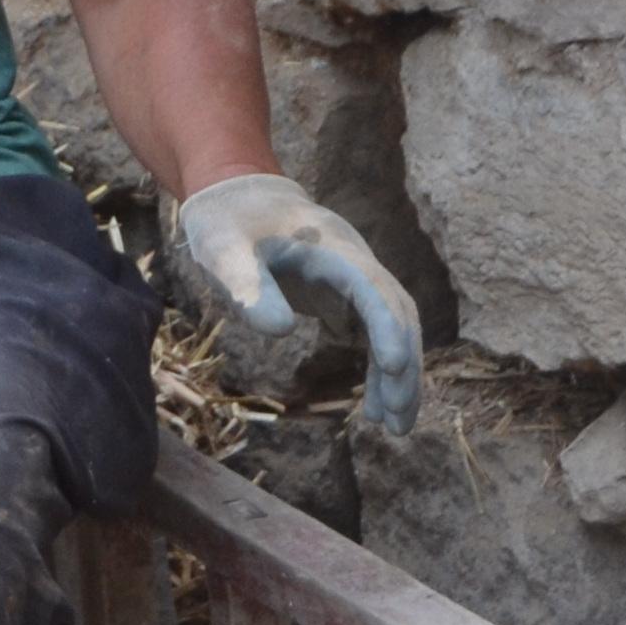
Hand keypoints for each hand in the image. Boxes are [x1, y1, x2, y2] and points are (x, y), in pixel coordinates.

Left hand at [174, 172, 423, 434]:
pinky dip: (377, 369)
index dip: (387, 326)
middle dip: (402, 367)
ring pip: (392, 328)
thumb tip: (281, 333)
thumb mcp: (223, 250)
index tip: (394, 366)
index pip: (372, 288)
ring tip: (392, 427)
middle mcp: (355, 263)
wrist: (237, 198)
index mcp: (332, 248)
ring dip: (396, 374)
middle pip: (396, 314)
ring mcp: (354, 280)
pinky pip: (373, 335)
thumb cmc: (228, 223)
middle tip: (397, 424)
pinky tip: (371, 406)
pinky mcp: (344, 297)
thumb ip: (248, 286)